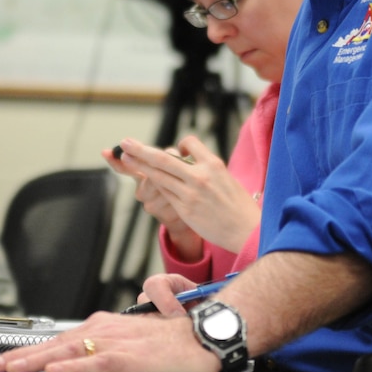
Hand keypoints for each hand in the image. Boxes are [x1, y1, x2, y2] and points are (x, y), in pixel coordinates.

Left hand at [0, 311, 219, 371]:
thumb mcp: (136, 340)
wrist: (203, 336)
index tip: (7, 359)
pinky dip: (73, 367)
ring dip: (37, 360)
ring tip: (11, 368)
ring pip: (70, 350)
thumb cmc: (174, 340)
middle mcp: (109, 329)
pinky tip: (54, 371)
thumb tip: (87, 360)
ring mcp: (118, 343)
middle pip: (59, 342)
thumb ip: (111, 346)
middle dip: (23, 355)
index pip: (63, 338)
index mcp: (109, 326)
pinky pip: (96, 363)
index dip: (33, 349)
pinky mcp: (130, 358)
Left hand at [103, 137, 260, 254]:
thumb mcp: (227, 178)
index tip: (176, 149)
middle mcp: (200, 175)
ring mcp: (190, 193)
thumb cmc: (239, 205)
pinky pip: (164, 193)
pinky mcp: (184, 209)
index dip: (179, 144)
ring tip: (125, 157)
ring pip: (158, 175)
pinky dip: (153, 184)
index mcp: (214, 164)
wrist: (246, 229)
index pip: (189, 143)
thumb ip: (207, 170)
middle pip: (163, 158)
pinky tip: (143, 180)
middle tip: (125, 142)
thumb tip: (190, 165)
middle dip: (141, 150)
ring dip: (139, 165)